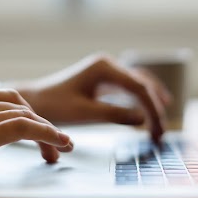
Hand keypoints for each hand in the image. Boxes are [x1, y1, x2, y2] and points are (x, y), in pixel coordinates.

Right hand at [0, 90, 71, 194]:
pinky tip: (60, 143)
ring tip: (61, 148)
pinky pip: (25, 128)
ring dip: (49, 132)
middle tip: (53, 145)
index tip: (37, 131)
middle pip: (19, 104)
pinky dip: (48, 134)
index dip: (26, 114)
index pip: (5, 99)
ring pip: (27, 115)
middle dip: (40, 122)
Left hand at [16, 54, 169, 140]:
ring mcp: (106, 70)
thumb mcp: (84, 113)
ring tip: (163, 122)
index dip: (153, 110)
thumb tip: (143, 120)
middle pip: (143, 84)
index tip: (158, 132)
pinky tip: (150, 110)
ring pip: (139, 83)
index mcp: (104, 67)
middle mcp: (108, 64)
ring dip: (152, 102)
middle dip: (155, 108)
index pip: (139, 88)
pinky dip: (142, 99)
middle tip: (161, 133)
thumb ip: (114, 115)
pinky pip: (130, 86)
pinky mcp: (103, 79)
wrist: (34, 100)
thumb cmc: (54, 105)